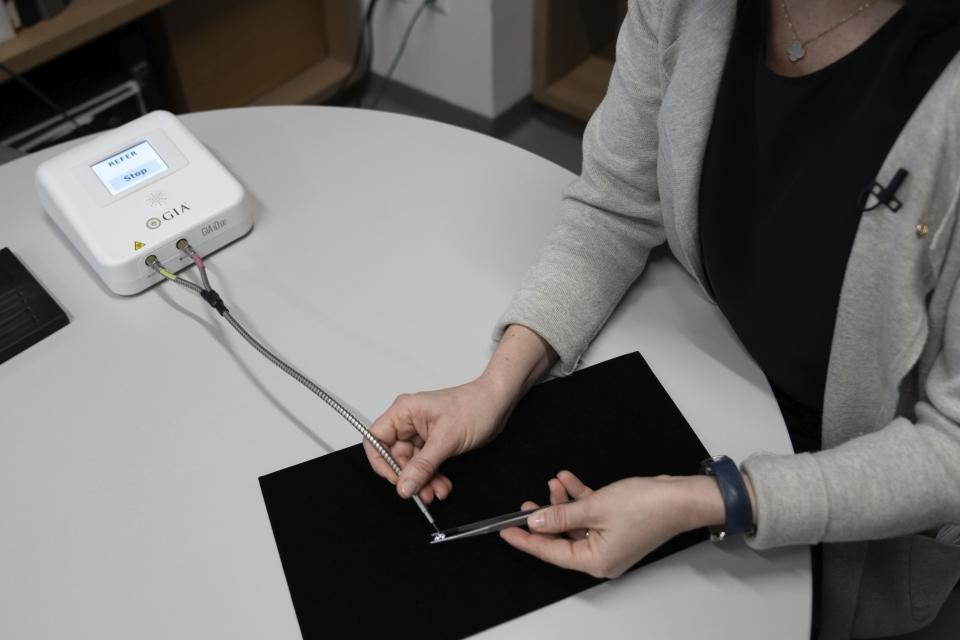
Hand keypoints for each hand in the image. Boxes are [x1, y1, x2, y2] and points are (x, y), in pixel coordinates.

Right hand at [364, 377, 512, 502]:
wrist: (498, 402)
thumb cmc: (475, 406)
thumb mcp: (447, 439)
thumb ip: (423, 465)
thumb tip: (404, 485)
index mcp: (404, 412)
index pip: (376, 439)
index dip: (381, 462)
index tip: (396, 480)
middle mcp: (409, 422)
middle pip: (395, 457)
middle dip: (409, 478)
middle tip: (422, 494)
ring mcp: (421, 432)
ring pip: (411, 464)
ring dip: (423, 481)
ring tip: (436, 492)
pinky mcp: (434, 442)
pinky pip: (425, 464)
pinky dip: (432, 477)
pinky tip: (442, 486)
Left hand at [500, 470, 725, 578]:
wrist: (681, 497)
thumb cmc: (647, 507)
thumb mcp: (594, 507)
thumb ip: (560, 515)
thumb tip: (535, 522)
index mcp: (594, 561)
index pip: (550, 552)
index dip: (525, 540)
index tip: (505, 531)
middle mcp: (601, 556)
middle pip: (561, 538)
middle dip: (544, 517)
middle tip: (525, 505)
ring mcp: (609, 542)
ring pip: (574, 523)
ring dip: (562, 502)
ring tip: (554, 483)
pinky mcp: (616, 527)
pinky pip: (589, 515)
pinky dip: (578, 499)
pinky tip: (568, 481)